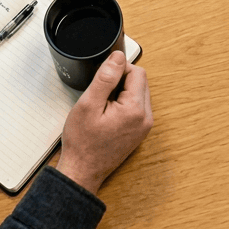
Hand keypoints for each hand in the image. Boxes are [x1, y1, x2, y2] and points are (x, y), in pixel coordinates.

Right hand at [56, 51, 152, 194]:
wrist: (82, 171)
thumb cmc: (82, 142)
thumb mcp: (88, 104)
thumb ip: (105, 78)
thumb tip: (118, 57)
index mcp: (136, 110)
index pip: (137, 72)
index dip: (118, 69)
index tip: (101, 79)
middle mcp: (146, 118)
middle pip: (140, 82)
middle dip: (120, 81)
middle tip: (100, 94)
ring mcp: (144, 126)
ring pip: (138, 93)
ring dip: (122, 92)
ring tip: (102, 105)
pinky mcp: (139, 132)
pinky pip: (136, 107)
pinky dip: (123, 104)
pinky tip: (107, 113)